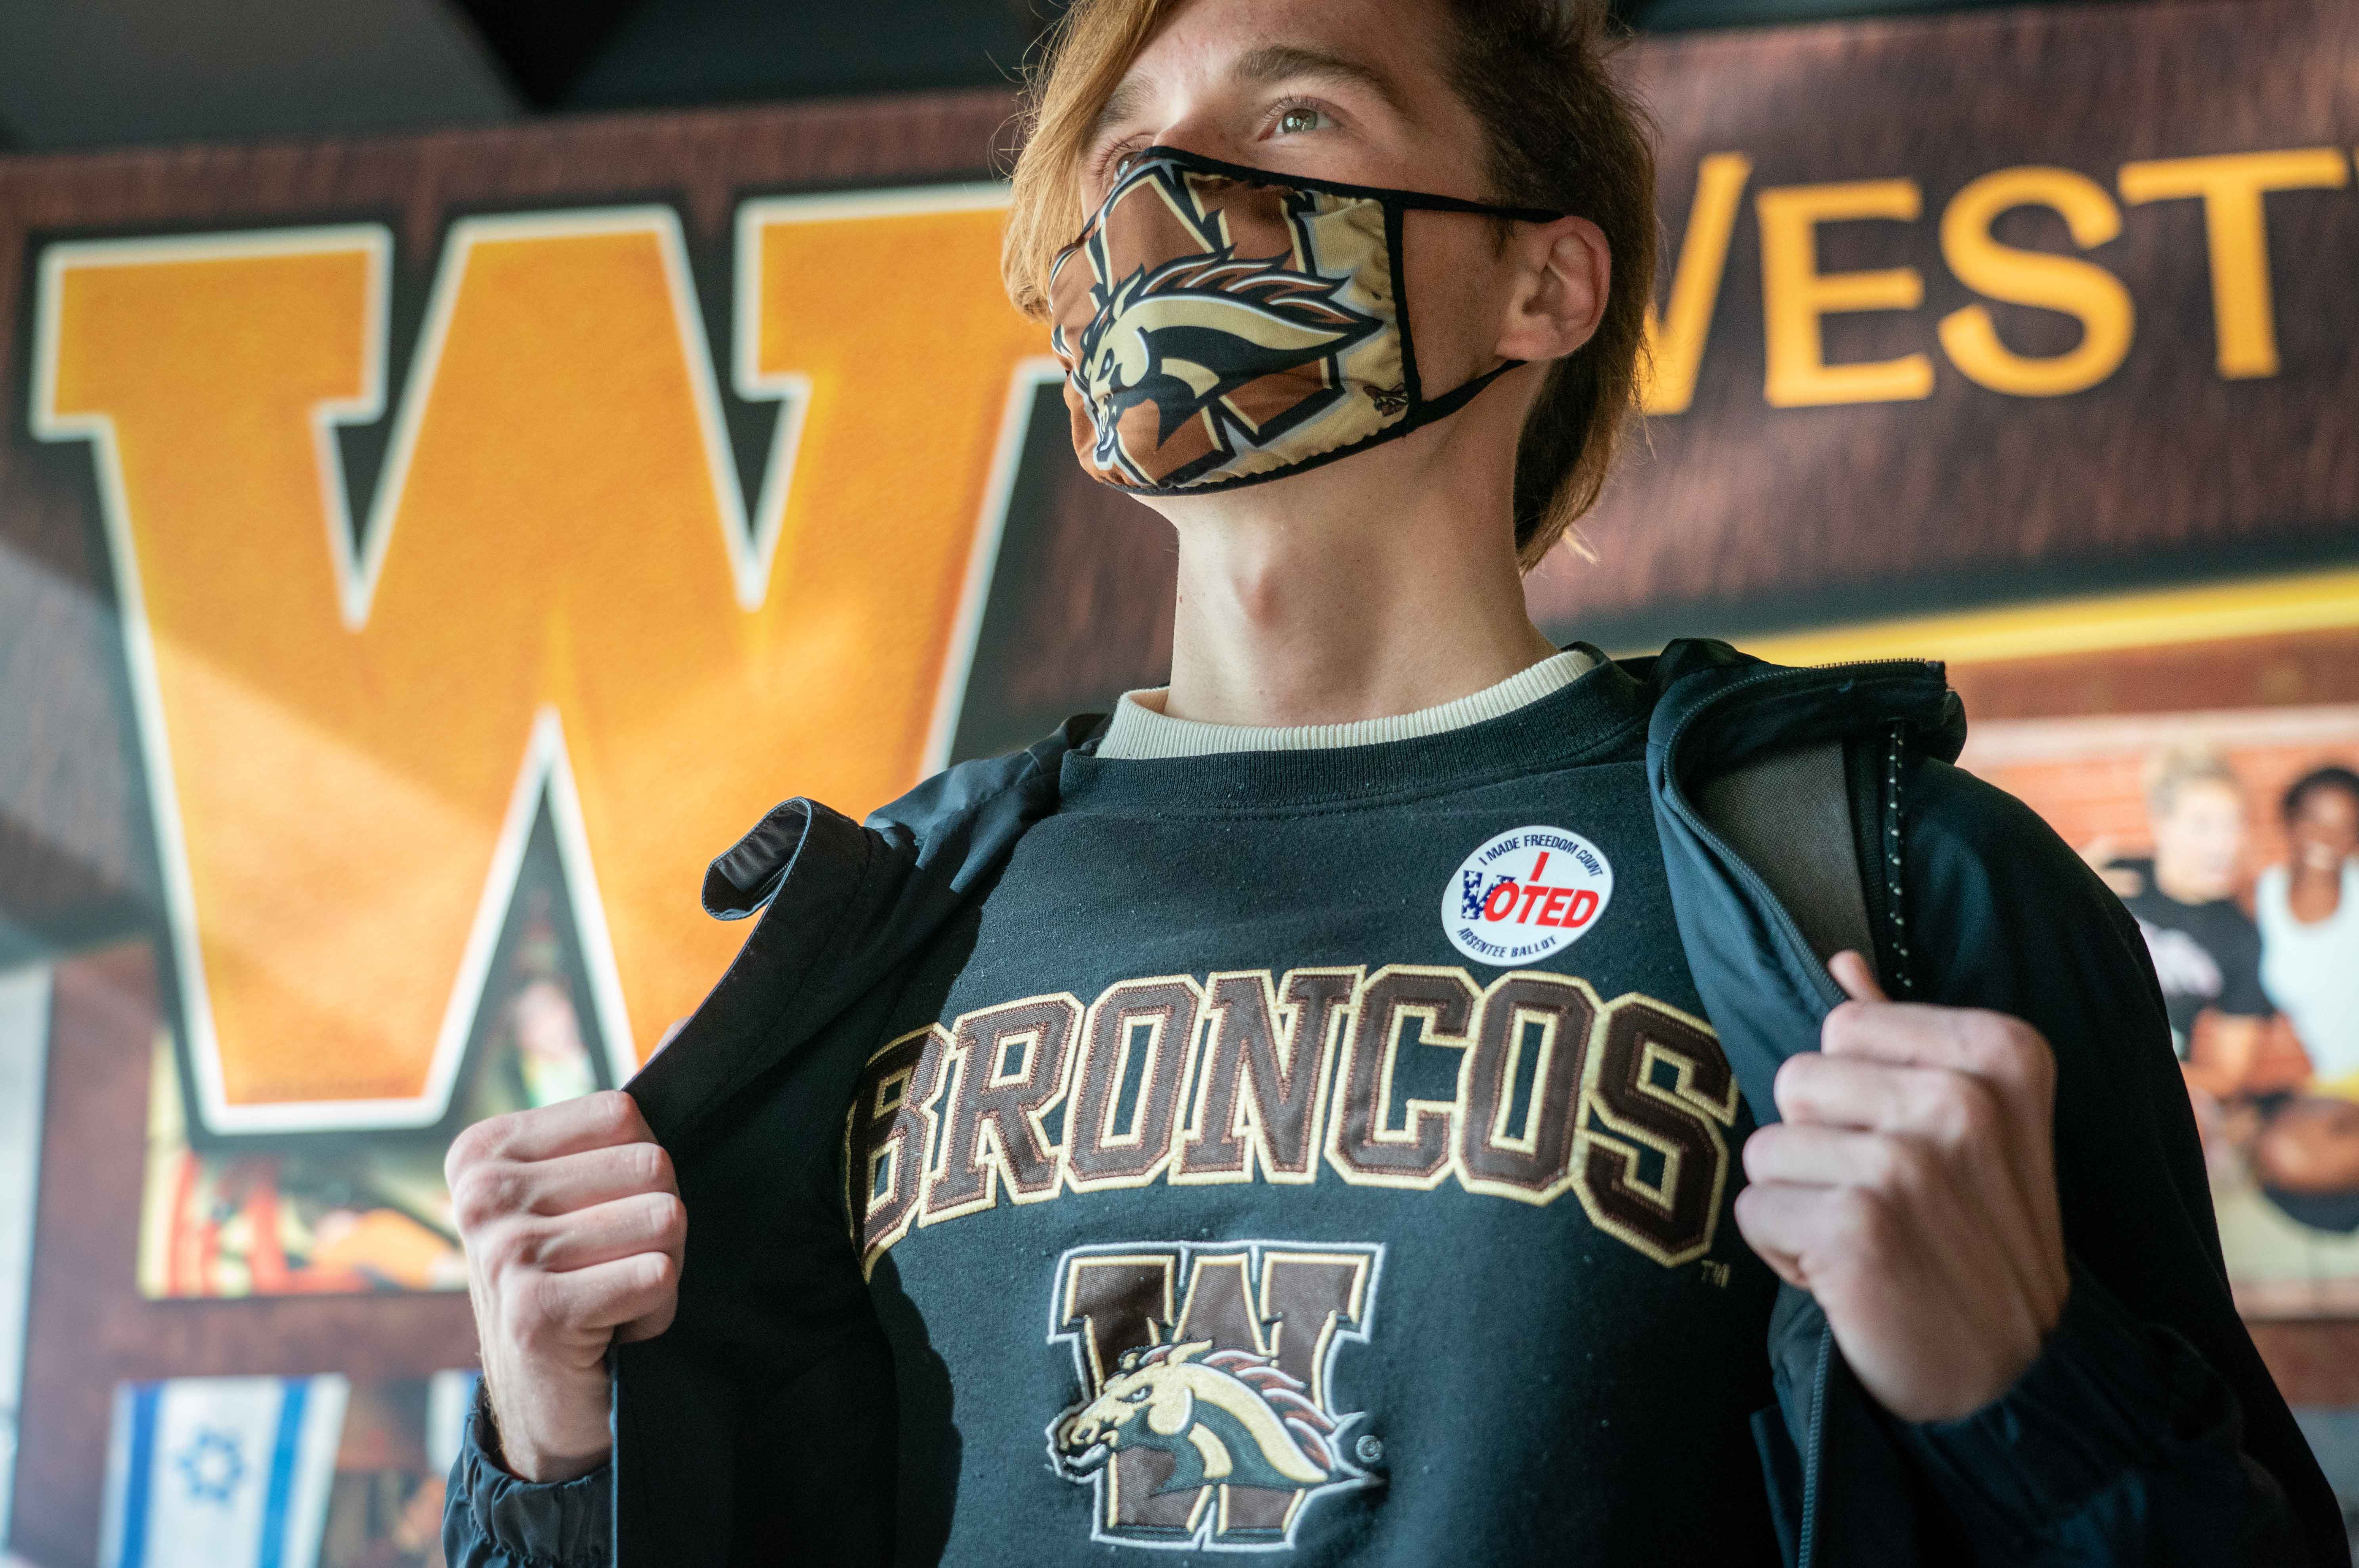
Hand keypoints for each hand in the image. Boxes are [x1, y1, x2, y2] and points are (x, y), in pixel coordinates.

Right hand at [446, 1090, 683, 1480]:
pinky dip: (656, 1311)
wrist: (548, 1404)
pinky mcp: (535, 1309)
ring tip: (616, 1298)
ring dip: (662, 1271)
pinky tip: (614, 1332)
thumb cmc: (581, 1279)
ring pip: (665, 1220)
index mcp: (485, 1149)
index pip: (628, 1112)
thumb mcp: (591, 1189)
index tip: (603, 1219)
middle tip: (615, 1267)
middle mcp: (482, 1193)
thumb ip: (629, 1113)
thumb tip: (685, 1025)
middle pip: (655, 1165)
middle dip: (660, 1225)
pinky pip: (656, 1275)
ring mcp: (503, 1251)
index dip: (644, 1172)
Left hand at [1734, 952, 2067, 1422]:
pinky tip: (1844, 1276)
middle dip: (1818, 1145)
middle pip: (1797, 1078)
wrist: (2013, 1379)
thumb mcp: (1973, 1129)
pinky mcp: (1858, 1226)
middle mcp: (1963, 1100)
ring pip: (1766, 1145)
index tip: (1906, 1148)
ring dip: (1797, 1201)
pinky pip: (1753, 1208)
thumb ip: (1901, 1039)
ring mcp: (1911, 1163)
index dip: (1852, 1094)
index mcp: (2002, 1054)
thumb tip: (1843, 961)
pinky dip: (1783, 1252)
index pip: (1841, 1024)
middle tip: (1883, 1204)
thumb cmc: (1977, 1240)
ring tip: (1864, 1240)